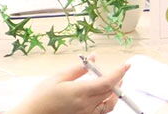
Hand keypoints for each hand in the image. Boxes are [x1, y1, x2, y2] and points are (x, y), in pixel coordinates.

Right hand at [10, 58, 128, 113]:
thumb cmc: (40, 99)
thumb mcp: (57, 78)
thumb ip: (78, 69)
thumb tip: (93, 59)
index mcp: (80, 93)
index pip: (108, 82)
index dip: (120, 73)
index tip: (127, 65)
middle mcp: (86, 106)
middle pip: (111, 92)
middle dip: (118, 80)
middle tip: (119, 71)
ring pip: (109, 105)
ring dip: (114, 94)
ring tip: (113, 84)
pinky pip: (101, 112)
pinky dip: (106, 103)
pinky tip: (103, 97)